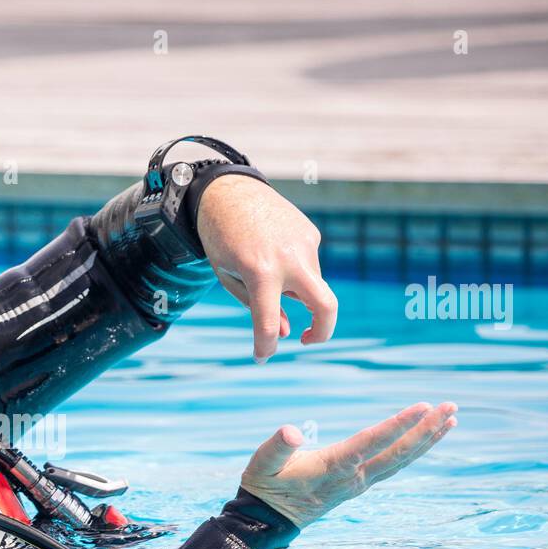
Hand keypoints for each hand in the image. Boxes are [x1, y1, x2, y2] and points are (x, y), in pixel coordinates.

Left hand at [196, 175, 337, 362]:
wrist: (228, 191)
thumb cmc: (221, 239)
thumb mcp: (230, 277)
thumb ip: (256, 306)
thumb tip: (285, 331)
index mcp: (260, 272)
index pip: (268, 322)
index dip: (265, 347)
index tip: (262, 357)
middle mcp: (289, 258)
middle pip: (326, 306)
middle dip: (323, 332)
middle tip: (307, 340)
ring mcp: (305, 244)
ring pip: (308, 283)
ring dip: (292, 288)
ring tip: (262, 265)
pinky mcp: (311, 234)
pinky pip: (306, 263)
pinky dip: (292, 268)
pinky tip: (270, 248)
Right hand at [240, 402, 457, 527]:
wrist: (268, 521)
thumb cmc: (264, 486)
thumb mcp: (262, 464)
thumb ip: (276, 446)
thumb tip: (292, 430)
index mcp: (333, 467)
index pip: (371, 442)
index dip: (398, 425)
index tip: (422, 406)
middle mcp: (353, 477)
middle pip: (397, 452)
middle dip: (426, 429)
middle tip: (451, 407)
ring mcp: (359, 482)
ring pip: (401, 460)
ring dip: (427, 439)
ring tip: (451, 418)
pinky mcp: (359, 483)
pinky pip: (393, 464)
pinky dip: (414, 449)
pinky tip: (425, 438)